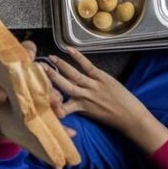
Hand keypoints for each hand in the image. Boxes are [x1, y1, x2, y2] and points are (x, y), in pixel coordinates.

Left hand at [0, 41, 71, 138]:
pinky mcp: (42, 115)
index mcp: (13, 70)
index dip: (29, 53)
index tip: (30, 60)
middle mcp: (29, 81)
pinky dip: (63, 127)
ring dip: (57, 104)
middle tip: (51, 98)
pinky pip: (55, 120)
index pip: (24, 52)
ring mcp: (37, 98)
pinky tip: (68, 132)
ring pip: (53, 96)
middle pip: (43, 77)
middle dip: (49, 87)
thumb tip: (0, 94)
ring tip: (58, 114)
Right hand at [44, 47, 167, 153]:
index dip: (48, 99)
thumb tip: (70, 100)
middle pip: (62, 85)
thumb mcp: (92, 115)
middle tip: (37, 68)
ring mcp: (92, 86)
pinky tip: (69, 50)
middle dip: (49, 76)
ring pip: (72, 74)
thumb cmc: (112, 118)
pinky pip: (87, 66)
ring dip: (60, 65)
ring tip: (49, 57)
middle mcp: (83, 97)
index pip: (60, 104)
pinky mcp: (101, 78)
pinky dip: (77, 57)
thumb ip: (81, 107)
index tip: (38, 92)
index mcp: (80, 108)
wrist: (130, 117)